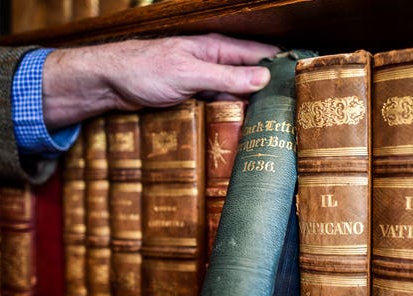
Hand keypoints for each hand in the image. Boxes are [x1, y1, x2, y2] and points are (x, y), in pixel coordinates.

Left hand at [42, 33, 279, 128]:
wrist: (108, 83)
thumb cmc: (144, 70)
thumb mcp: (189, 73)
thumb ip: (227, 75)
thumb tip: (264, 77)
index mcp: (217, 48)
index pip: (261, 53)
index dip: (283, 64)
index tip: (304, 82)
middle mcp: (215, 62)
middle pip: (253, 76)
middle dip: (272, 90)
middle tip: (294, 113)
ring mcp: (205, 81)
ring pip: (238, 94)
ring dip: (253, 107)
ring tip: (275, 125)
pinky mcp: (194, 98)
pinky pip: (221, 106)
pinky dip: (233, 115)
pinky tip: (244, 129)